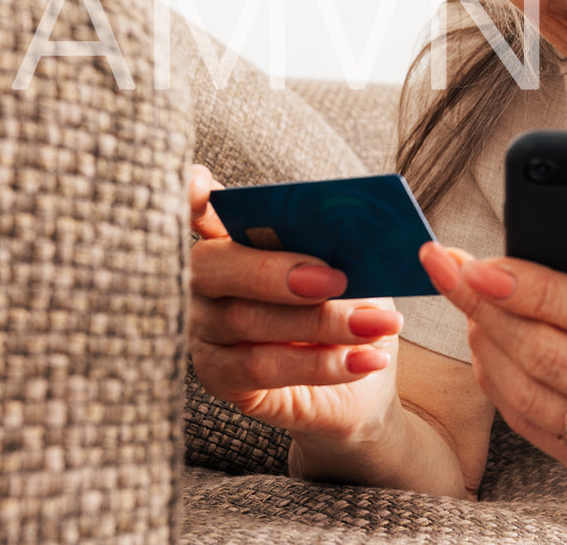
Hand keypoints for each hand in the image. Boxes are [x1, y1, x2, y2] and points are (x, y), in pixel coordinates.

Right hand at [187, 164, 403, 439]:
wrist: (359, 381)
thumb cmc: (349, 309)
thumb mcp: (355, 270)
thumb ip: (340, 248)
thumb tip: (356, 236)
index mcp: (234, 235)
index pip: (196, 206)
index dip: (190, 195)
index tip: (200, 184)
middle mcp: (205, 280)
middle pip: (214, 266)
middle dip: (276, 271)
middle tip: (337, 279)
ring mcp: (204, 330)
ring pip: (246, 320)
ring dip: (321, 322)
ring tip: (377, 324)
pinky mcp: (219, 377)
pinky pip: (263, 367)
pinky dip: (321, 363)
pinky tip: (364, 359)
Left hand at [421, 215, 566, 542]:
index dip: (538, 288)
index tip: (488, 260)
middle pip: (552, 354)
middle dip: (487, 306)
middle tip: (446, 265)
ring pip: (531, 396)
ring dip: (485, 345)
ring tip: (460, 300)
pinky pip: (534, 430)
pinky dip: (499, 387)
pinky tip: (485, 348)